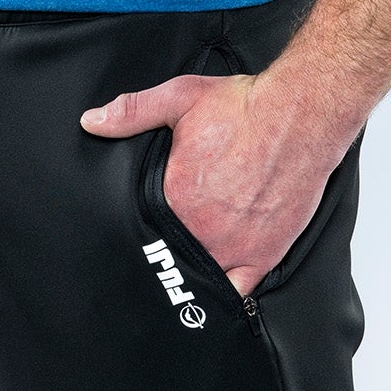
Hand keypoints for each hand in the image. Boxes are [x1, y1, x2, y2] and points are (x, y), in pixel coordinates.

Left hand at [81, 70, 346, 295]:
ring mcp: (234, 247)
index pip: (144, 224)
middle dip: (166, 247)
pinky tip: (214, 288)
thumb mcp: (178, 98)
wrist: (299, 115)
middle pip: (170, 251)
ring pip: (199, 275)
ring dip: (191, 270)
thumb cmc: (244, 106)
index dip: (143, 223)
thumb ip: (132, 112)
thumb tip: (91, 122)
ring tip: (184, 264)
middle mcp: (201, 229)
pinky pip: (237, 291)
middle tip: (165, 239)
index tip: (141, 222)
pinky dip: (224, 292)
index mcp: (175, 196)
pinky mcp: (263, 255)